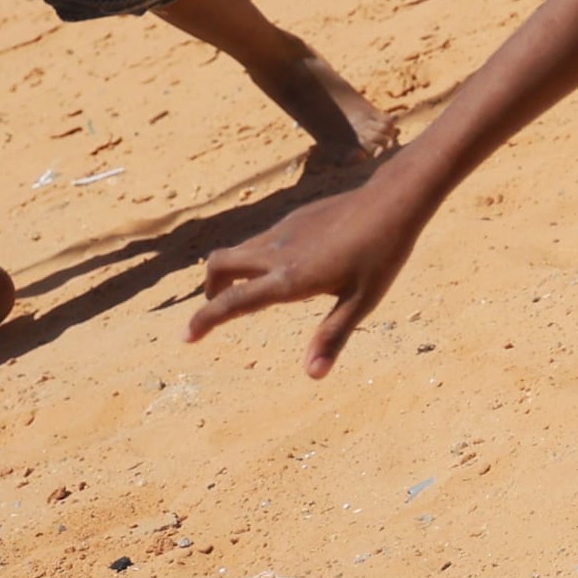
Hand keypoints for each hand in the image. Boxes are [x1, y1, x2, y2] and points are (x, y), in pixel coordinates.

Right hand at [188, 180, 427, 375]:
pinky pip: (259, 240)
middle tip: (217, 311)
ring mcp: (283, 231)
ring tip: (250, 295)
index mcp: (290, 278)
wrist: (392, 202)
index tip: (186, 337)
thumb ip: (333, 336)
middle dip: (210, 291)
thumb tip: (313, 375)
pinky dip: (253, 258)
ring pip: (238, 250)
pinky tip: (282, 268)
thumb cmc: (382, 254)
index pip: (233, 302)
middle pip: (219, 266)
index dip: (205, 320)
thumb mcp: (362, 301)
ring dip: (231, 273)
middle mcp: (277, 252)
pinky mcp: (293, 219)